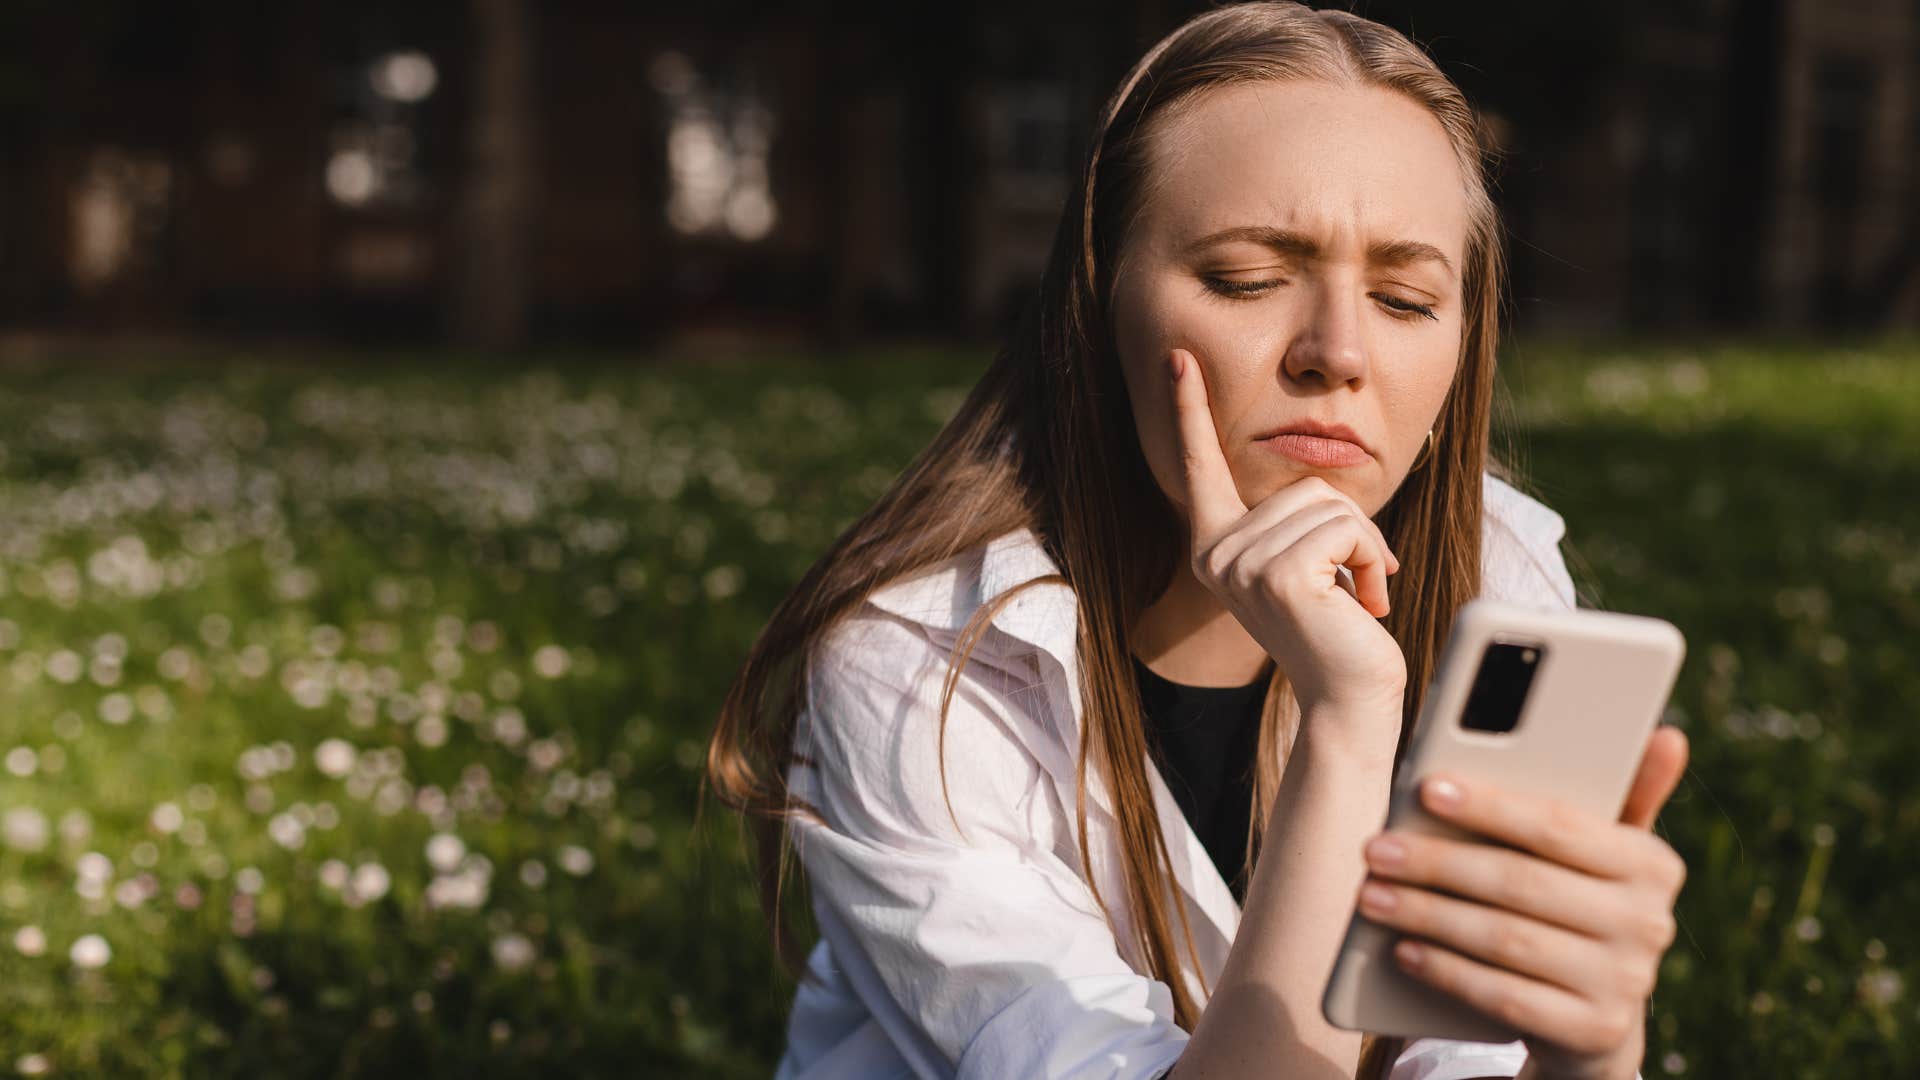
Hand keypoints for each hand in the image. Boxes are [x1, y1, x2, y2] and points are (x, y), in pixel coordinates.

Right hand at [1166, 347, 1405, 719]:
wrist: (1349, 698)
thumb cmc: (1338, 633)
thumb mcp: (1309, 564)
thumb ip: (1298, 523)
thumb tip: (1321, 494)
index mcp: (1216, 547)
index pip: (1201, 467)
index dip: (1190, 410)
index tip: (1179, 358)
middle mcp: (1216, 554)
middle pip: (1304, 485)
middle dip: (1350, 527)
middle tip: (1355, 583)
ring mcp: (1242, 565)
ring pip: (1329, 505)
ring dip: (1364, 547)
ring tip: (1357, 597)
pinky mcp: (1278, 575)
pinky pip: (1345, 529)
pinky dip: (1370, 560)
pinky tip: (1364, 604)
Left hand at [1355, 726, 1690, 1079]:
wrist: (1595, 1018)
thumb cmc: (1580, 907)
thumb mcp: (1602, 855)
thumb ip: (1617, 794)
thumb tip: (1667, 734)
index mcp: (1652, 863)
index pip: (1560, 825)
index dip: (1490, 805)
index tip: (1426, 787)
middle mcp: (1649, 923)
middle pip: (1521, 882)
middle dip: (1438, 863)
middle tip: (1376, 850)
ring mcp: (1626, 983)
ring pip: (1507, 939)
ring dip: (1429, 915)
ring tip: (1373, 895)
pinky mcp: (1595, 1032)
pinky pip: (1506, 997)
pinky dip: (1448, 972)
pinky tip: (1403, 950)